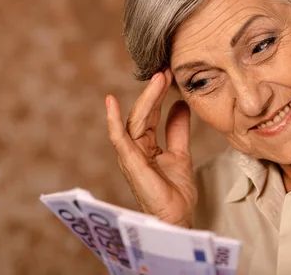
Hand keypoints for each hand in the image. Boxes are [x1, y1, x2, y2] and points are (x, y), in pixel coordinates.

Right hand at [105, 69, 195, 227]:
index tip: (168, 75)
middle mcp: (134, 149)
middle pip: (142, 114)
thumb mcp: (180, 154)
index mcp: (145, 146)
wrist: (177, 219)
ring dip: (145, 99)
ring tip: (158, 79)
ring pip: (134, 120)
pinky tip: (110, 103)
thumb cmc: (175, 193)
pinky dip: (113, 121)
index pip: (149, 114)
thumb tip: (180, 104)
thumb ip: (177, 130)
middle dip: (153, 92)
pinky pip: (119, 139)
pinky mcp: (130, 164)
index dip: (158, 95)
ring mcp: (131, 156)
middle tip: (164, 71)